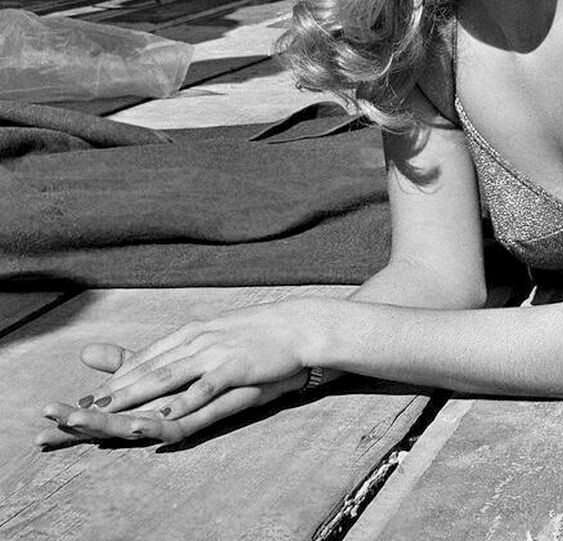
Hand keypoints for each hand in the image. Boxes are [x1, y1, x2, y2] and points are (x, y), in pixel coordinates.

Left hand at [37, 304, 310, 447]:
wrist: (297, 325)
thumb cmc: (259, 333)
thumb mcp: (221, 333)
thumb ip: (191, 345)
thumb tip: (172, 354)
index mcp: (193, 332)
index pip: (148, 357)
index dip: (118, 377)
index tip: (93, 395)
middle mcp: (197, 340)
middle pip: (150, 367)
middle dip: (117, 388)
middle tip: (88, 407)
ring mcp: (215, 353)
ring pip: (168, 376)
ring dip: (136, 394)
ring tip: (111, 411)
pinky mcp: (234, 367)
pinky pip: (203, 388)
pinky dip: (182, 401)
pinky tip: (164, 413)